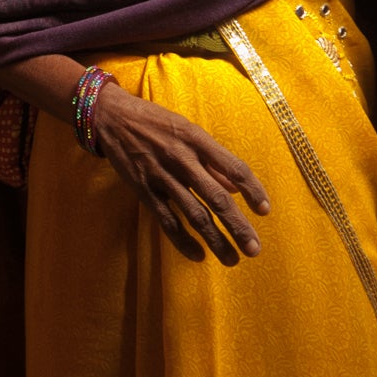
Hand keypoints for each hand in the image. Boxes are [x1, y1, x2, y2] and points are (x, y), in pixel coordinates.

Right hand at [87, 79, 269, 264]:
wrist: (111, 116)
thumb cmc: (154, 121)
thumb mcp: (187, 130)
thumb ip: (212, 159)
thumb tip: (235, 187)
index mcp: (197, 140)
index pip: (233, 168)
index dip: (252, 190)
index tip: (265, 210)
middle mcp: (182, 159)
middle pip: (217, 198)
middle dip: (238, 226)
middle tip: (254, 249)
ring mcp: (162, 176)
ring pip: (194, 214)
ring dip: (215, 240)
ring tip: (231, 260)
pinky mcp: (143, 190)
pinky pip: (166, 219)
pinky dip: (182, 240)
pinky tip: (197, 255)